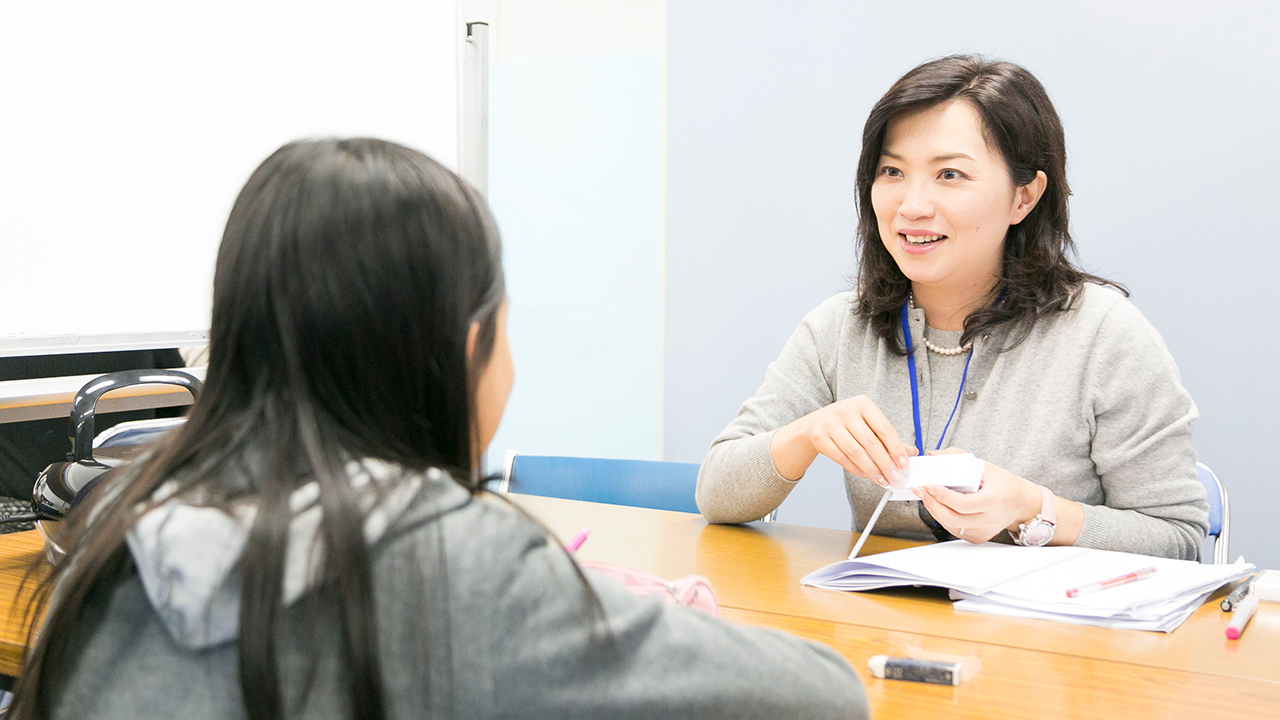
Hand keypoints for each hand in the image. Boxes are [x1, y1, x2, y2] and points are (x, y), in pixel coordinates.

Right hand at [781, 395, 916, 487]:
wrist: (816, 423)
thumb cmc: (847, 422)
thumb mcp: (868, 423)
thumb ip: (888, 437)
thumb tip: (910, 452)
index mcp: (863, 404)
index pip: (884, 429)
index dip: (896, 449)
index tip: (904, 464)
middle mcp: (846, 411)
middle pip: (870, 443)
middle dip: (886, 464)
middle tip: (895, 478)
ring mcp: (831, 424)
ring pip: (856, 452)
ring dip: (871, 470)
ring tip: (882, 480)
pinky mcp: (820, 438)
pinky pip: (841, 458)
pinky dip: (855, 469)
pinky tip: (865, 474)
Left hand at [912, 448, 1040, 543]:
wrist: (1020, 503)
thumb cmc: (1003, 484)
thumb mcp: (984, 466)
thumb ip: (958, 456)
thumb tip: (934, 455)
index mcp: (994, 500)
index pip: (963, 504)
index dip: (943, 496)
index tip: (929, 485)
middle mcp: (990, 519)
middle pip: (953, 518)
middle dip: (932, 504)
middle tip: (921, 491)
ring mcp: (984, 530)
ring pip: (951, 526)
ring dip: (935, 511)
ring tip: (926, 497)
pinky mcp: (979, 537)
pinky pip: (955, 531)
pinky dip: (943, 519)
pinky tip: (938, 507)